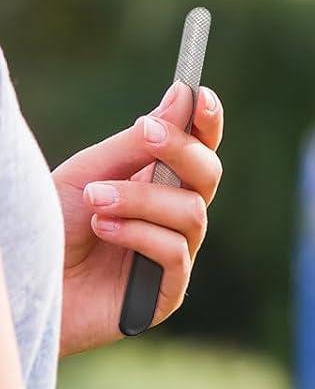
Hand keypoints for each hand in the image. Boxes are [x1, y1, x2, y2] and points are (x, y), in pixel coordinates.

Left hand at [53, 82, 224, 355]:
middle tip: (146, 133)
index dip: (206, 124)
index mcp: (155, 185)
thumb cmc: (52, 226)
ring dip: (140, 199)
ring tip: (94, 201)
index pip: (197, 152)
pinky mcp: (169, 292)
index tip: (200, 96)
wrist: (32, 281)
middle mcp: (172, 219)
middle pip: (208, 176)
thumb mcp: (89, 173)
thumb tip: (180, 99)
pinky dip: (138, 233)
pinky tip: (103, 230)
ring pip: (192, 213)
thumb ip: (134, 145)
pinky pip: (175, 252)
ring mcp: (175, 256)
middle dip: (181, 150)